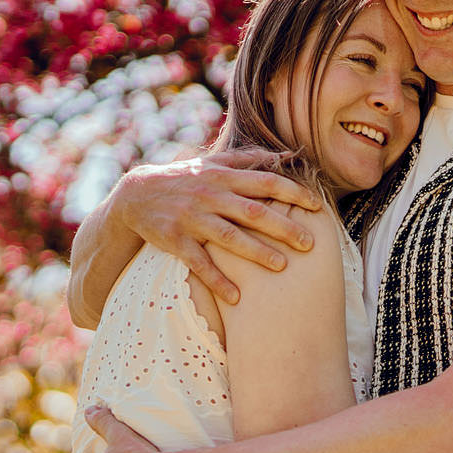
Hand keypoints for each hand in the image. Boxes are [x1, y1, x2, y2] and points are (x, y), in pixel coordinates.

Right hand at [117, 154, 321, 304]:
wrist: (136, 195)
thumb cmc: (184, 179)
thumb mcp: (212, 163)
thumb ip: (247, 159)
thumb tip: (284, 155)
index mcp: (223, 177)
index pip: (265, 182)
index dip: (292, 193)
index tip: (316, 206)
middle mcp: (210, 196)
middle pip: (252, 212)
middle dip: (283, 227)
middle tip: (309, 243)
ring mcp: (192, 219)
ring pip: (229, 237)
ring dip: (257, 252)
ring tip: (282, 266)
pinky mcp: (175, 240)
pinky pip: (199, 263)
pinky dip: (217, 279)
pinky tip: (236, 296)